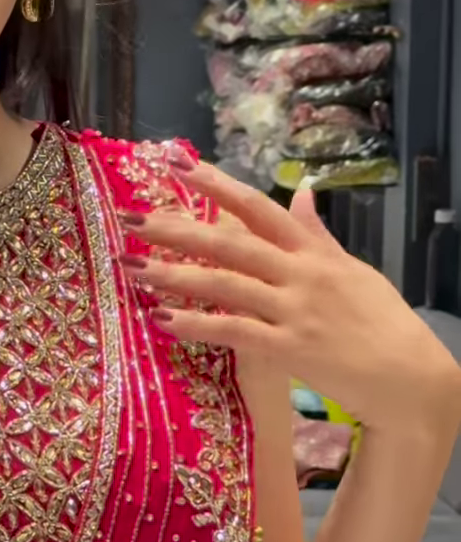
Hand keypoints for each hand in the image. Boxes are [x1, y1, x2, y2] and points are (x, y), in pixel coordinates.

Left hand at [118, 155, 460, 434]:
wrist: (410, 377)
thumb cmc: (383, 323)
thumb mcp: (353, 270)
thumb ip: (318, 235)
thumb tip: (303, 193)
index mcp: (313, 252)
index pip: (259, 208)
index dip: (216, 184)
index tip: (177, 164)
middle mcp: (300, 274)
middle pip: (230, 243)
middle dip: (178, 229)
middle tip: (132, 218)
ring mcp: (294, 311)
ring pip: (225, 285)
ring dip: (174, 275)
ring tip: (132, 268)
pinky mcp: (290, 349)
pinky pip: (234, 333)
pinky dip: (197, 325)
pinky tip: (162, 320)